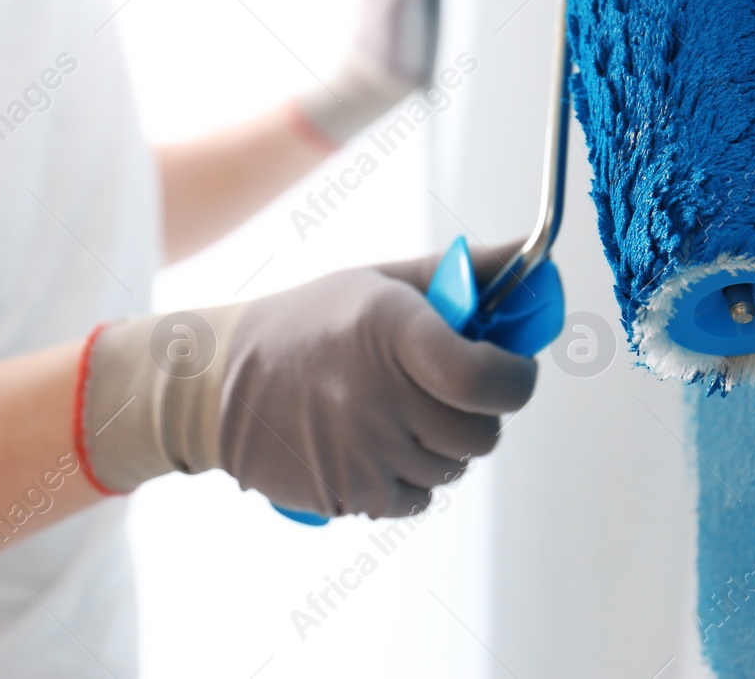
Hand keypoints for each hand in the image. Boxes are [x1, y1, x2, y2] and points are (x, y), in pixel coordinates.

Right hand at [218, 255, 535, 517]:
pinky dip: (410, 479)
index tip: (512, 370)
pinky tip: (378, 444)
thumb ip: (465, 273)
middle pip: (480, 432)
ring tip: (402, 413)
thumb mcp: (383, 282)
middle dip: (480, 414)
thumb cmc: (313, 322)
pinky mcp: (346, 491)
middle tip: (451, 392)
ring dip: (442, 447)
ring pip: (452, 468)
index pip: (483, 377)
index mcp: (392, 328)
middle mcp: (378, 392)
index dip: (514, 380)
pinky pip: (418, 499)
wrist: (220, 381)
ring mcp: (361, 449)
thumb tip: (534, 255)